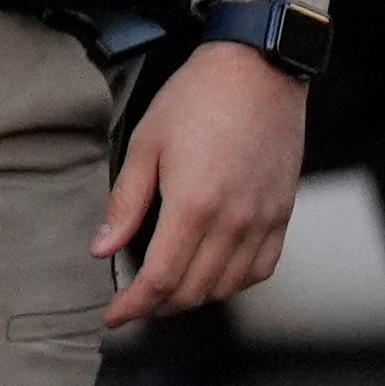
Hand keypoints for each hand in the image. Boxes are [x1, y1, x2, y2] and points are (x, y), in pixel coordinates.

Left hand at [89, 43, 305, 323]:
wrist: (259, 68)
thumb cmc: (196, 99)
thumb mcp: (146, 144)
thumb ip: (125, 204)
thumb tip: (101, 250)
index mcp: (194, 205)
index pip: (161, 279)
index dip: (133, 306)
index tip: (113, 316)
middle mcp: (234, 221)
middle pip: (193, 291)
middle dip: (158, 306)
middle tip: (133, 302)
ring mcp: (264, 219)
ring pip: (227, 287)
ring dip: (193, 298)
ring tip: (167, 289)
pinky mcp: (283, 212)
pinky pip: (261, 269)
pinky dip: (233, 283)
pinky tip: (212, 273)